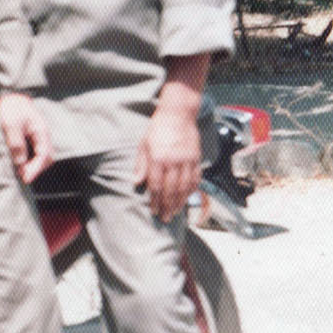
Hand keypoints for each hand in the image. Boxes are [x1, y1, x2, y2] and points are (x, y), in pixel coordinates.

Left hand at [0, 92, 52, 183]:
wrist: (9, 97)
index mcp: (41, 130)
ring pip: (43, 157)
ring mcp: (39, 137)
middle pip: (47, 158)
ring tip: (20, 173)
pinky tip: (20, 165)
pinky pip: (36, 153)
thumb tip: (20, 162)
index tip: (26, 179)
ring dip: (33, 166)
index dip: (35, 169)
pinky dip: (31, 161)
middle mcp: (43, 135)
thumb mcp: (10, 124)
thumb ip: (16, 143)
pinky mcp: (32, 138)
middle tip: (22, 177)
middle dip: (36, 169)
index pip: (44, 155)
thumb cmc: (10, 108)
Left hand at [133, 104, 200, 221]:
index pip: (157, 186)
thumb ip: (141, 165)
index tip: (154, 211)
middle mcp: (174, 161)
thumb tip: (136, 183)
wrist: (178, 113)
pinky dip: (191, 191)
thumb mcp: (144, 144)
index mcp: (158, 158)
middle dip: (168, 206)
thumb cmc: (158, 129)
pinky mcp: (196, 158)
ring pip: (185, 187)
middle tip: (165, 218)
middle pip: (171, 190)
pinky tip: (187, 198)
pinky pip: (195, 179)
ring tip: (176, 212)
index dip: (156, 201)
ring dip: (180, 202)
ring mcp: (187, 160)